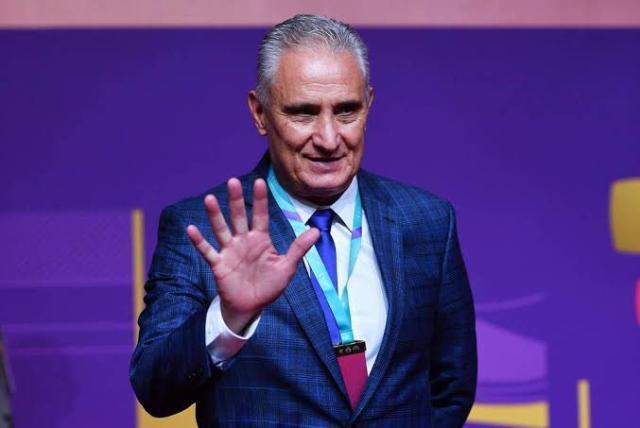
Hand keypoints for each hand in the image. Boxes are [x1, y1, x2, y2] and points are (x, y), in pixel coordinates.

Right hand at [187, 178, 318, 333]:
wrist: (251, 306)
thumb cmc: (269, 285)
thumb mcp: (287, 267)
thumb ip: (299, 248)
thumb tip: (316, 230)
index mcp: (260, 239)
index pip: (260, 215)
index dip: (260, 199)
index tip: (259, 182)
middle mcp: (243, 241)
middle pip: (238, 217)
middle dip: (236, 200)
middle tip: (232, 181)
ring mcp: (230, 251)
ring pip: (221, 229)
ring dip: (215, 215)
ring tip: (210, 199)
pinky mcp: (219, 264)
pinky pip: (208, 251)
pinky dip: (199, 241)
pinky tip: (191, 229)